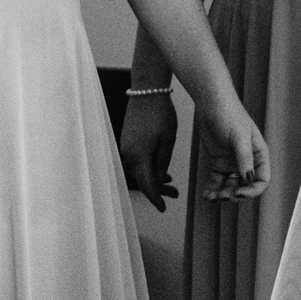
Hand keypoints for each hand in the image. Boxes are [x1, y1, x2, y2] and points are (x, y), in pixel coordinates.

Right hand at [119, 90, 180, 211]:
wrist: (147, 91)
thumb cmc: (160, 114)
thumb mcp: (168, 140)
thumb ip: (163, 163)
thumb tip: (160, 181)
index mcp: (139, 156)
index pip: (147, 185)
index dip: (156, 198)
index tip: (163, 208)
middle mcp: (128, 154)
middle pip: (142, 180)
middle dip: (157, 189)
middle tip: (175, 194)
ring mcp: (125, 147)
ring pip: (139, 171)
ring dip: (153, 178)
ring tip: (171, 183)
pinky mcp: (127, 141)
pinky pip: (137, 160)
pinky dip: (148, 167)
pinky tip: (160, 168)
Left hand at [196, 95, 269, 201]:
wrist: (211, 104)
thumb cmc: (230, 115)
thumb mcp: (239, 137)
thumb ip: (244, 158)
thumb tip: (248, 179)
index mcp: (259, 155)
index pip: (262, 180)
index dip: (252, 191)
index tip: (238, 193)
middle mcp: (248, 162)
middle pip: (245, 187)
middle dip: (235, 194)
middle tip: (222, 196)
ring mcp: (233, 163)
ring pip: (230, 186)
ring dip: (222, 194)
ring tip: (211, 197)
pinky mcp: (219, 163)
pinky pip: (217, 181)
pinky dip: (212, 189)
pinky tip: (206, 194)